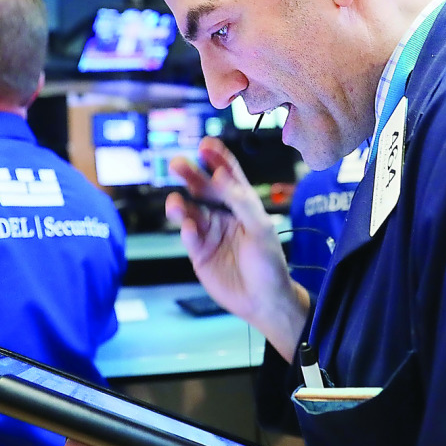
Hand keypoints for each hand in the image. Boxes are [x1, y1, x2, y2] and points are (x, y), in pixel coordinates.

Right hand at [165, 137, 309, 359]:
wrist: (264, 300)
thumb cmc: (270, 264)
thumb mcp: (261, 229)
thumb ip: (242, 203)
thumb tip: (222, 178)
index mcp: (243, 206)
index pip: (229, 176)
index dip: (218, 159)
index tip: (206, 144)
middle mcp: (224, 216)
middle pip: (203, 189)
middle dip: (191, 176)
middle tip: (176, 164)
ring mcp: (210, 234)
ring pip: (190, 213)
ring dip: (181, 205)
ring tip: (175, 203)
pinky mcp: (199, 254)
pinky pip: (189, 238)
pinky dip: (187, 232)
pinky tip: (189, 230)